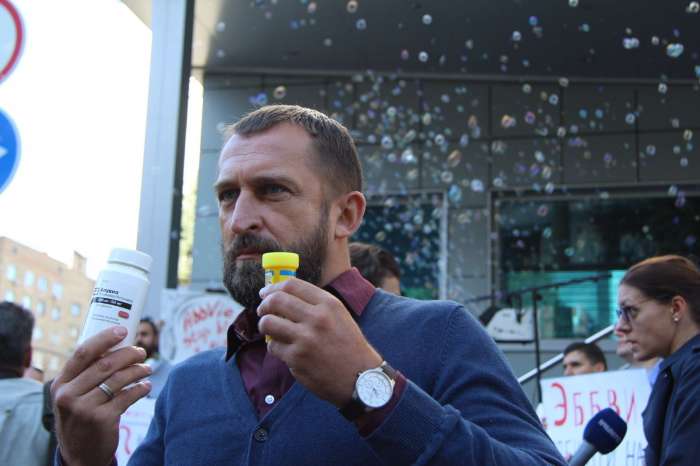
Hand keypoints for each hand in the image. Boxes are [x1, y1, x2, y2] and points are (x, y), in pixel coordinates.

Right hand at [51, 326, 151, 465]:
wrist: (79, 455)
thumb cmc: (80, 417)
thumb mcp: (72, 396)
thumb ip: (85, 375)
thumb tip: (115, 345)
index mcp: (60, 384)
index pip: (82, 353)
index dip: (104, 338)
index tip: (123, 330)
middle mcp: (68, 395)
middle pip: (105, 364)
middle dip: (128, 354)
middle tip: (141, 352)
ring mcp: (84, 408)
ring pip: (118, 379)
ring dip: (137, 370)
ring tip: (147, 369)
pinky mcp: (102, 420)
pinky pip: (127, 396)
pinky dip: (140, 388)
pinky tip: (146, 386)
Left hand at [257, 278, 381, 407]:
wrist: (360, 378)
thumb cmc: (348, 345)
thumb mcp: (339, 316)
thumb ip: (315, 304)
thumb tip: (283, 294)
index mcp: (329, 304)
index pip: (291, 285)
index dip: (273, 287)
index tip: (265, 292)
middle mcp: (317, 318)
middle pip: (276, 300)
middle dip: (264, 305)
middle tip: (262, 310)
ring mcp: (306, 338)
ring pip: (268, 322)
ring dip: (264, 325)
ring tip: (270, 330)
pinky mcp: (296, 358)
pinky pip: (273, 346)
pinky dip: (275, 347)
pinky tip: (284, 350)